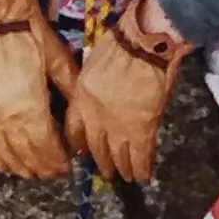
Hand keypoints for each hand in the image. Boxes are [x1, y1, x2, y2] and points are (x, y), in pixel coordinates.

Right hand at [0, 0, 78, 178]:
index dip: (58, 162)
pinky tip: (5, 164)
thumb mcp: (57, 60)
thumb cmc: (28, 35)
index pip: (47, 149)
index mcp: (31, 108)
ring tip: (32, 171)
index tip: (67, 166)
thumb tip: (81, 115)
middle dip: (43, 168)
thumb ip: (70, 89)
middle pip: (27, 157)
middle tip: (53, 172)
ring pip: (4, 156)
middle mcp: (6, 119)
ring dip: (20, 168)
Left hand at [64, 0, 194, 182]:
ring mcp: (118, 124)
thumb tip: (101, 94)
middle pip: (95, 146)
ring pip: (117, 155)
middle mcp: (95, 115)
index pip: (73, 128)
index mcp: (81, 96)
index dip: (78, 143)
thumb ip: (93, 84)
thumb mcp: (94, 62)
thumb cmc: (122, 42)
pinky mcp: (142, 128)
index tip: (81, 151)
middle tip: (105, 170)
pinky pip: (140, 155)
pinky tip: (144, 176)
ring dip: (122, 168)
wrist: (144, 42)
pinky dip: (143, 167)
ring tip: (125, 176)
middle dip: (101, 161)